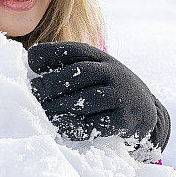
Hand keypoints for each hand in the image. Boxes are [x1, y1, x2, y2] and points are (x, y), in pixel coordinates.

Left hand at [28, 41, 169, 153]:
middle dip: (54, 82)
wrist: (145, 113)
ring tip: (46, 110)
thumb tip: (30, 61)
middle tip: (37, 90)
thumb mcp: (94, 72)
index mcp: (102, 59)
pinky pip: (96, 125)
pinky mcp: (125, 120)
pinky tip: (63, 126)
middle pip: (81, 72)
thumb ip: (68, 67)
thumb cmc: (107, 90)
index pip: (76, 49)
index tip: (32, 63)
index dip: (52, 53)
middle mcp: (114, 73)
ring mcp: (122, 96)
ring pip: (87, 99)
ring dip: (60, 106)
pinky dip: (75, 127)